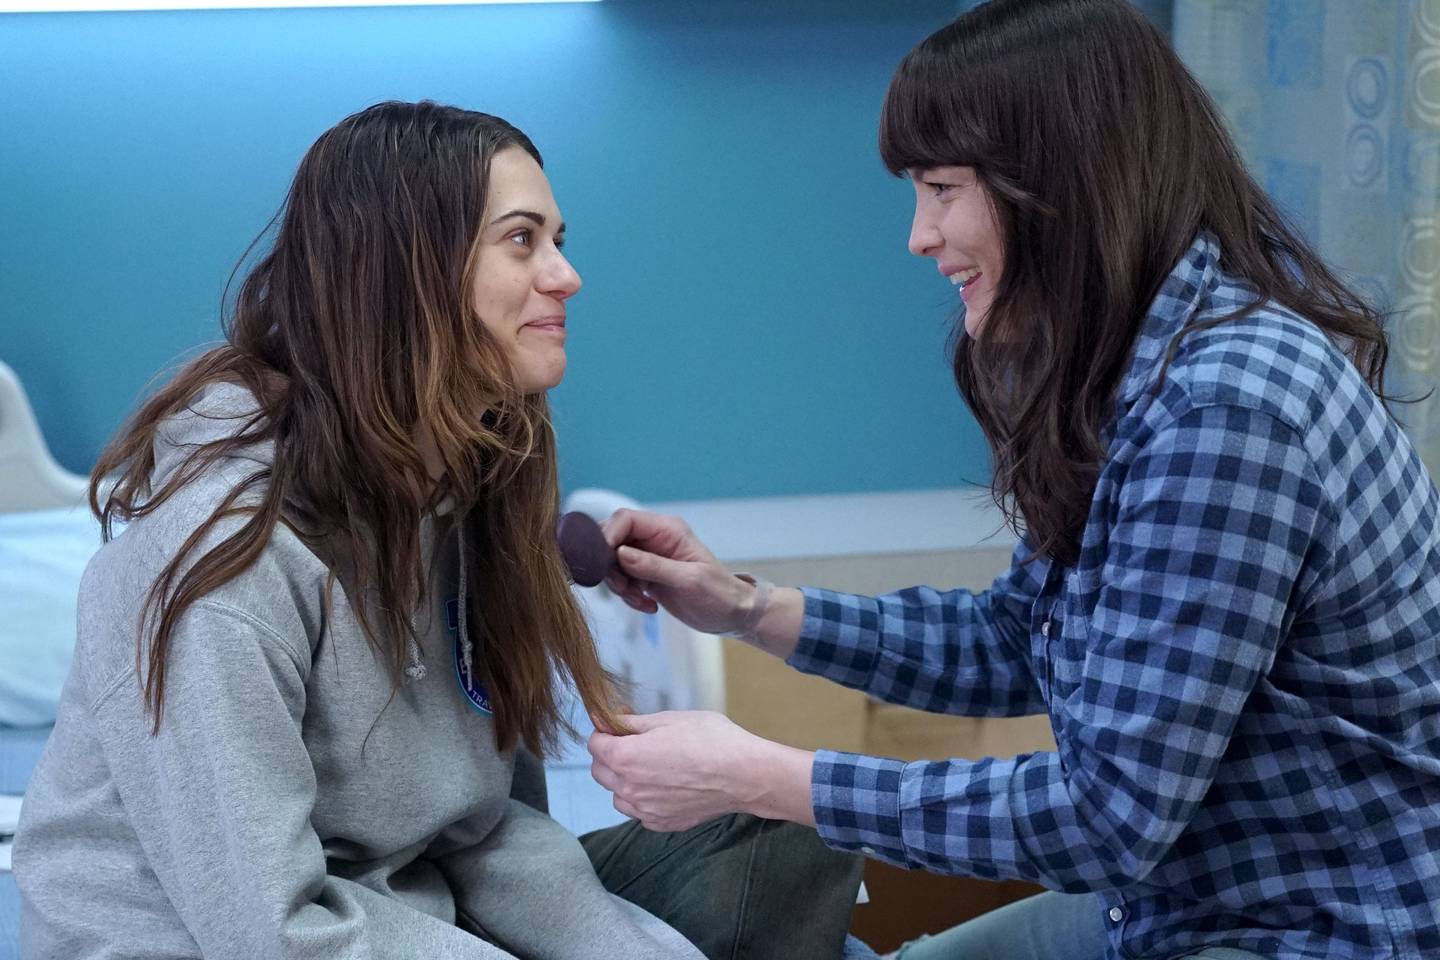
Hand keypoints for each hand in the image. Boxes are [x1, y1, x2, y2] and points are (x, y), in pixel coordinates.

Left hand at [588, 711, 768, 831]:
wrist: (743, 775)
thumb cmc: (710, 741)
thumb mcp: (669, 720)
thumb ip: (632, 723)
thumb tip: (605, 720)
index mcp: (626, 758)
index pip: (594, 745)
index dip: (604, 731)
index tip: (618, 726)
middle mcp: (629, 788)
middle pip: (599, 772)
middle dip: (609, 755)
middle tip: (633, 743)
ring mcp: (645, 810)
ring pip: (617, 795)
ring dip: (623, 781)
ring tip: (650, 766)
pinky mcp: (662, 823)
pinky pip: (638, 812)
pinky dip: (642, 799)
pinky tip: (664, 786)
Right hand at [599, 509, 754, 633]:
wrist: (731, 615)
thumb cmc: (719, 594)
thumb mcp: (689, 580)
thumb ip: (653, 566)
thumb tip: (619, 553)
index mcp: (668, 530)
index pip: (626, 520)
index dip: (608, 536)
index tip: (603, 562)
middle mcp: (655, 539)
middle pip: (613, 540)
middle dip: (610, 566)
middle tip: (624, 588)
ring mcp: (649, 557)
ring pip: (613, 563)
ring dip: (620, 585)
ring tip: (641, 601)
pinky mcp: (646, 575)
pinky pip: (622, 580)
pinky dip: (628, 595)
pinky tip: (648, 606)